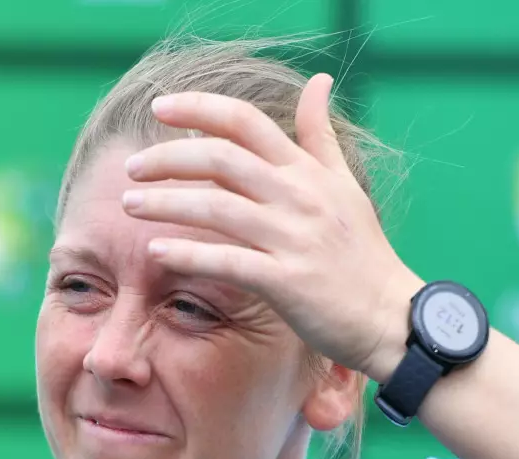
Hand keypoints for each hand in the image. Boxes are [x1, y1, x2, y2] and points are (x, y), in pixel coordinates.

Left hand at [120, 73, 423, 377]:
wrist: (390, 316)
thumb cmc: (363, 254)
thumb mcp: (346, 186)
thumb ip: (321, 136)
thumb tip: (318, 81)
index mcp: (307, 172)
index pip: (246, 123)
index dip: (198, 109)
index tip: (159, 108)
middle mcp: (299, 197)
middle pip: (221, 160)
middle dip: (167, 159)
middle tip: (132, 169)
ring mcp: (293, 239)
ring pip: (217, 208)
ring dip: (165, 203)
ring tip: (127, 204)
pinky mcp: (287, 283)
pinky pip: (227, 262)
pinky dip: (188, 254)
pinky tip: (157, 251)